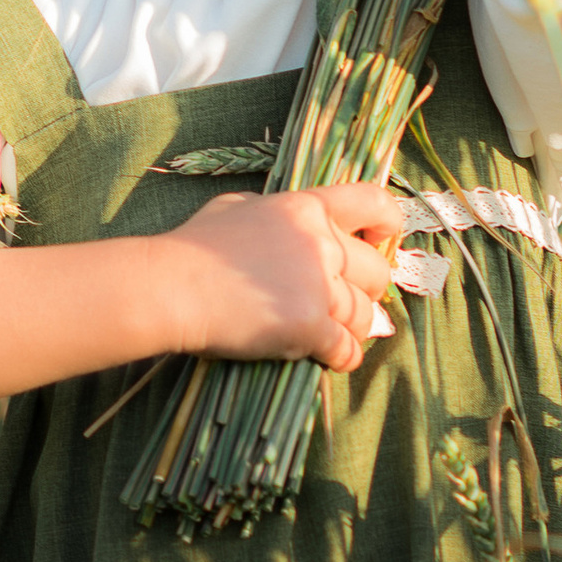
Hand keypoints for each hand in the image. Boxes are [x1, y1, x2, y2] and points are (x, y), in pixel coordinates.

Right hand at [166, 183, 408, 370]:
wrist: (171, 287)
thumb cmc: (192, 247)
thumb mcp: (233, 207)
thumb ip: (267, 209)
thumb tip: (282, 218)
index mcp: (305, 209)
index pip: (371, 202)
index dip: (390, 222)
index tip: (386, 238)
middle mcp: (320, 243)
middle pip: (376, 270)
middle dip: (372, 290)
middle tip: (355, 302)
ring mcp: (317, 285)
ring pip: (365, 315)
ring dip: (357, 329)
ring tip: (342, 335)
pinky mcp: (309, 326)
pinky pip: (346, 348)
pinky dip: (345, 357)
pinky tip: (335, 359)